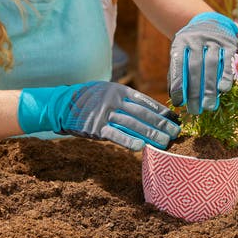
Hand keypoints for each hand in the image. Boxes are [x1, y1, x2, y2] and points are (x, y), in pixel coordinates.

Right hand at [18, 81, 180, 150]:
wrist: (62, 104)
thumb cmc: (90, 99)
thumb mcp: (108, 92)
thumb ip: (127, 100)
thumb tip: (151, 112)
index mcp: (120, 90)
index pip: (146, 102)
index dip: (162, 112)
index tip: (175, 120)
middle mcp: (114, 99)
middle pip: (142, 114)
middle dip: (161, 125)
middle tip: (175, 134)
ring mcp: (104, 113)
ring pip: (133, 125)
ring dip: (151, 135)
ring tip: (165, 143)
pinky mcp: (95, 127)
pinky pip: (115, 135)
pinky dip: (129, 141)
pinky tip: (142, 147)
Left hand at [168, 12, 237, 113]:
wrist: (210, 23)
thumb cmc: (192, 47)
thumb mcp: (180, 54)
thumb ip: (177, 74)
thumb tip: (176, 99)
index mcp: (181, 42)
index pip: (178, 64)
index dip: (178, 85)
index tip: (178, 103)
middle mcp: (196, 39)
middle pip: (195, 67)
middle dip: (195, 91)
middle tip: (196, 110)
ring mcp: (214, 40)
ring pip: (212, 65)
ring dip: (210, 87)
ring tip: (209, 106)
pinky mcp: (229, 43)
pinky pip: (228, 61)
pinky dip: (226, 76)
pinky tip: (224, 90)